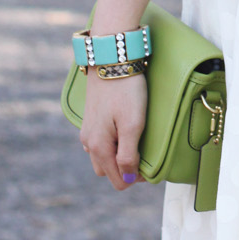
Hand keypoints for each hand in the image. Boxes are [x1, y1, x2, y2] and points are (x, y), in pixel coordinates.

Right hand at [80, 70, 147, 191]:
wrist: (111, 59)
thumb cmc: (125, 92)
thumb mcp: (133, 125)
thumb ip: (128, 155)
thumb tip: (128, 179)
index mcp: (98, 147)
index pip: (118, 180)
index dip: (135, 178)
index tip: (150, 164)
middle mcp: (88, 142)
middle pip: (108, 171)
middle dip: (125, 168)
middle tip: (144, 152)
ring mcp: (88, 130)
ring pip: (103, 157)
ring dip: (118, 156)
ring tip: (135, 140)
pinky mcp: (91, 119)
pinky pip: (100, 142)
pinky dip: (112, 144)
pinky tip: (123, 130)